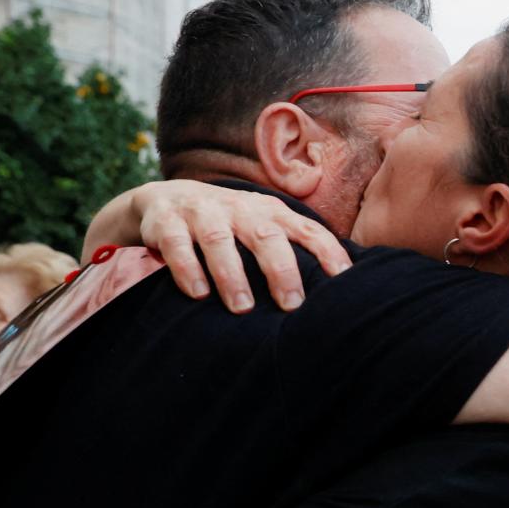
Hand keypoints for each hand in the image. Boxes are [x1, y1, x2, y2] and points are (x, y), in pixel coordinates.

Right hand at [112, 181, 350, 313]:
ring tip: (243, 307)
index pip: (307, 229)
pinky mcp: (166, 222)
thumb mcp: (262, 227)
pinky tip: (198, 294)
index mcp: (270, 212)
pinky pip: (177, 245)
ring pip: (219, 240)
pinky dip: (187, 268)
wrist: (164, 200)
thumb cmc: (229, 224)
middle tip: (292, 304)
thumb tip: (337, 288)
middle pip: (265, 235)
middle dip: (280, 269)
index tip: (344, 280)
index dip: (328, 252)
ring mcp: (202, 212)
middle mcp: (240, 208)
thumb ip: (292, 248)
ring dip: (231, 274)